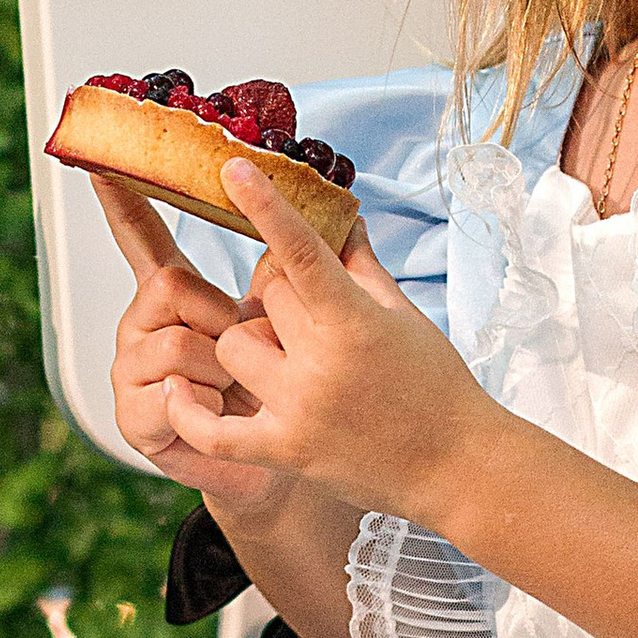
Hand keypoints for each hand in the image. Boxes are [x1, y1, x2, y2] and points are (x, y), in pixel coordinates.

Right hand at [95, 178, 293, 513]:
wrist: (269, 465)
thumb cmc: (270, 388)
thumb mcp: (274, 321)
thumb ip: (276, 274)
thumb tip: (324, 215)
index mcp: (169, 292)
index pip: (141, 236)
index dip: (123, 198)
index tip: (102, 161)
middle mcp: (140, 322)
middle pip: (172, 284)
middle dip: (221, 317)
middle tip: (240, 352)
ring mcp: (129, 368)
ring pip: (179, 341)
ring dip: (222, 370)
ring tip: (233, 392)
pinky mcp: (132, 414)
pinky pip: (172, 390)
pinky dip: (207, 405)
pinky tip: (215, 416)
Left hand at [161, 163, 502, 530]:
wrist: (457, 468)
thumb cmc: (438, 387)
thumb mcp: (406, 318)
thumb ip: (363, 267)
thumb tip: (342, 218)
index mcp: (355, 321)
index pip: (301, 250)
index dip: (266, 206)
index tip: (235, 169)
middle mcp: (322, 364)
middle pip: (264, 297)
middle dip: (282, 296)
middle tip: (309, 314)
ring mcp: (299, 410)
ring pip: (232, 346)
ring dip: (249, 343)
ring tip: (283, 358)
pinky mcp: (285, 452)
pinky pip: (213, 430)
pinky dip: (189, 410)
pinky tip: (180, 387)